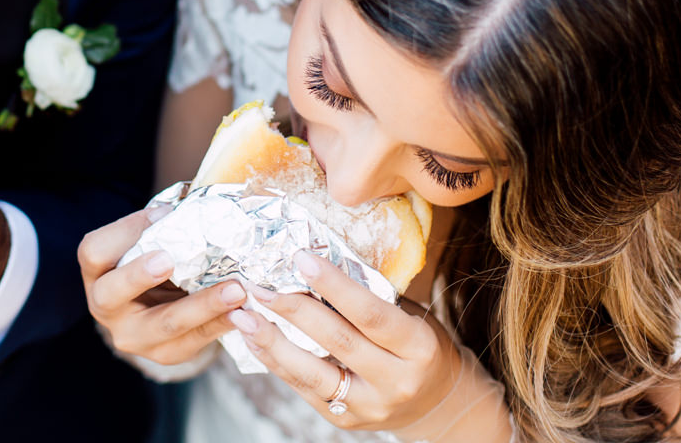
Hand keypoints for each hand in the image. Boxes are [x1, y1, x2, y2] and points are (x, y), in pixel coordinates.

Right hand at [78, 205, 245, 365]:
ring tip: (235, 289)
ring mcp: (132, 336)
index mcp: (97, 272)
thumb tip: (190, 212)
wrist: (156, 309)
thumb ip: (160, 229)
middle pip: (113, 293)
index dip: (124, 232)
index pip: (94, 252)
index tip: (160, 216)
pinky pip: (195, 340)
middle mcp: (105, 307)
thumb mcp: (147, 245)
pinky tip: (243, 311)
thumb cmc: (151, 262)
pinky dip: (222, 323)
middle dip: (139, 276)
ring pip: (166, 323)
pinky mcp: (165, 353)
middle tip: (167, 260)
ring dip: (204, 305)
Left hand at [229, 251, 462, 432]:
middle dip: (294, 309)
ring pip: (314, 373)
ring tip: (243, 315)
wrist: (437, 403)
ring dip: (272, 341)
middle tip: (260, 284)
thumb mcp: (411, 318)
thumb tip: (316, 262)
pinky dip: (276, 363)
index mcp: (419, 347)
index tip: (301, 258)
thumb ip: (371, 297)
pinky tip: (254, 341)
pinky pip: (305, 390)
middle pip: (338, 341)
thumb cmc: (419, 347)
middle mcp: (396, 381)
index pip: (371, 313)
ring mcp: (370, 406)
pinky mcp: (347, 421)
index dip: (334, 286)